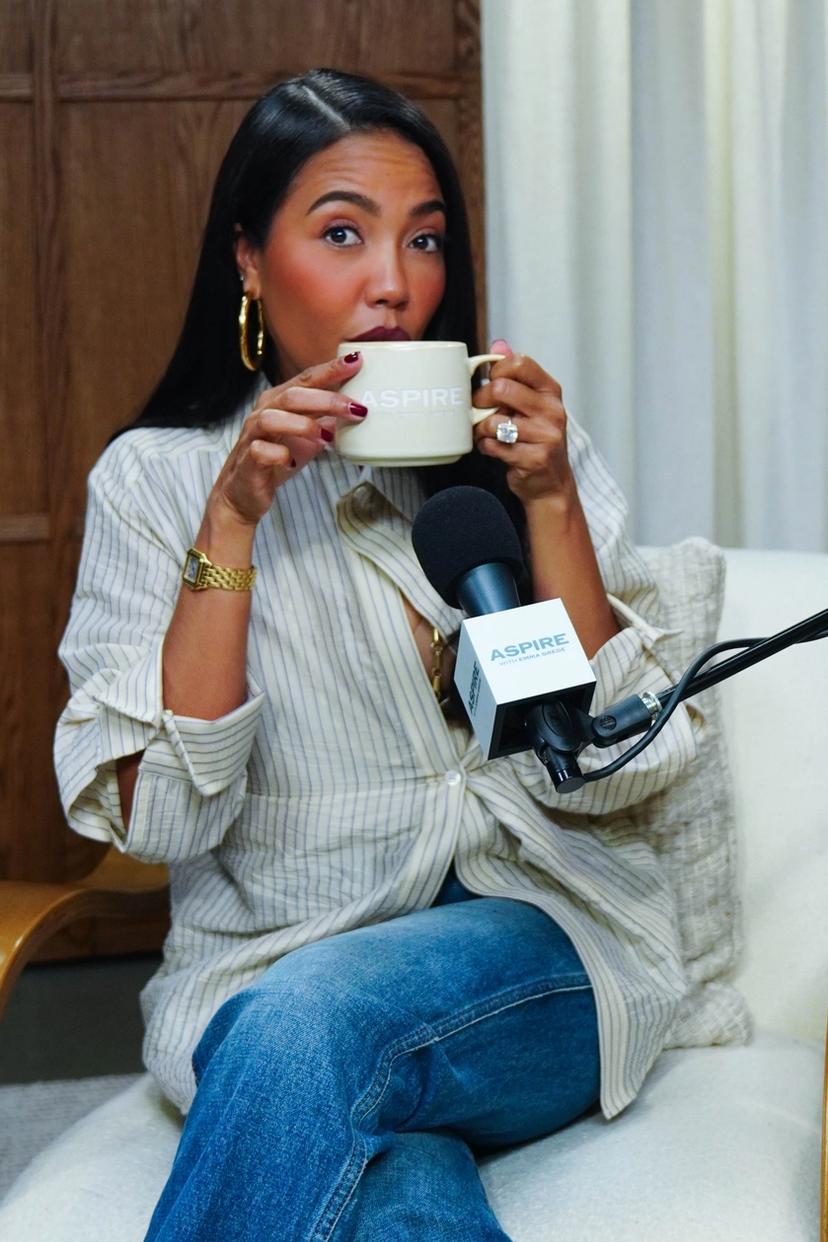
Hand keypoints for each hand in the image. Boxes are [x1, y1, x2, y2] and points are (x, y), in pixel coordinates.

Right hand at [210, 353, 366, 526]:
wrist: (245, 492)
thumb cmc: (275, 459)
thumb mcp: (308, 437)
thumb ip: (328, 421)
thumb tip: (358, 409)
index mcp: (278, 401)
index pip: (306, 379)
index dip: (330, 370)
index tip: (356, 362)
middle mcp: (263, 412)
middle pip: (293, 396)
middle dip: (327, 399)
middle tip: (356, 409)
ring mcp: (252, 435)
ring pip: (273, 418)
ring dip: (304, 425)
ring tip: (327, 438)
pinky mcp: (248, 460)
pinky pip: (260, 451)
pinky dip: (279, 454)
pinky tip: (292, 461)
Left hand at [473, 340, 573, 508]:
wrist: (551, 484)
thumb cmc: (536, 440)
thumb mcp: (531, 404)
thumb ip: (515, 375)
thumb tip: (499, 344)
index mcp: (551, 391)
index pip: (520, 363)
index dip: (496, 370)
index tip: (490, 381)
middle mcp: (552, 411)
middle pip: (502, 388)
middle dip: (481, 399)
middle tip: (478, 409)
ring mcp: (546, 435)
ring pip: (494, 420)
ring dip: (481, 428)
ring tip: (485, 432)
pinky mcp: (534, 458)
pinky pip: (494, 446)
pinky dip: (486, 447)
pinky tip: (493, 448)